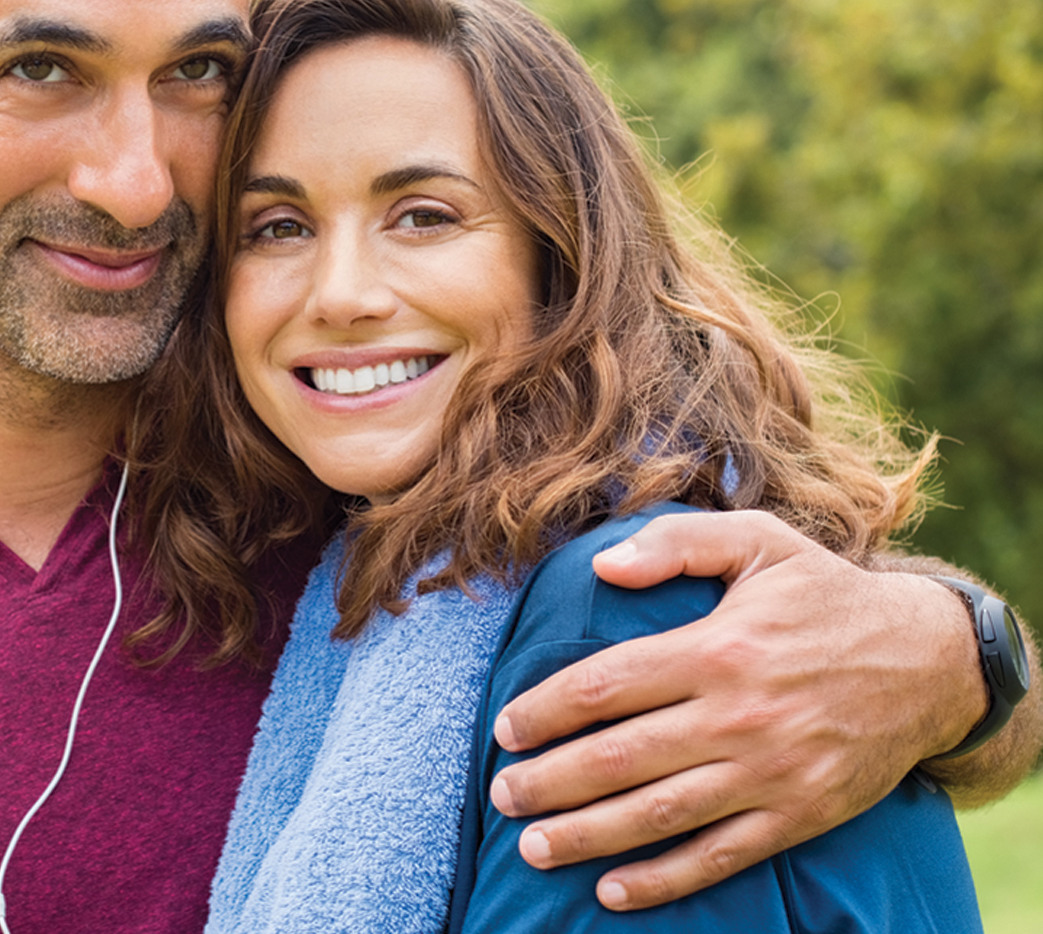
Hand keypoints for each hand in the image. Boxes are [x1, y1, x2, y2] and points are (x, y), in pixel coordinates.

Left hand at [490, 509, 981, 910]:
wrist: (928, 661)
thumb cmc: (824, 594)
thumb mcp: (757, 542)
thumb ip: (675, 543)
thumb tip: (603, 565)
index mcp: (717, 648)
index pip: (606, 686)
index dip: (545, 711)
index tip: (505, 727)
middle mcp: (738, 715)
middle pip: (619, 757)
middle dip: (549, 781)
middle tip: (502, 795)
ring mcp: (770, 772)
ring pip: (659, 814)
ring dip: (588, 835)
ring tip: (533, 844)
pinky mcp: (799, 814)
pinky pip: (720, 856)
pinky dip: (664, 879)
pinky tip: (613, 890)